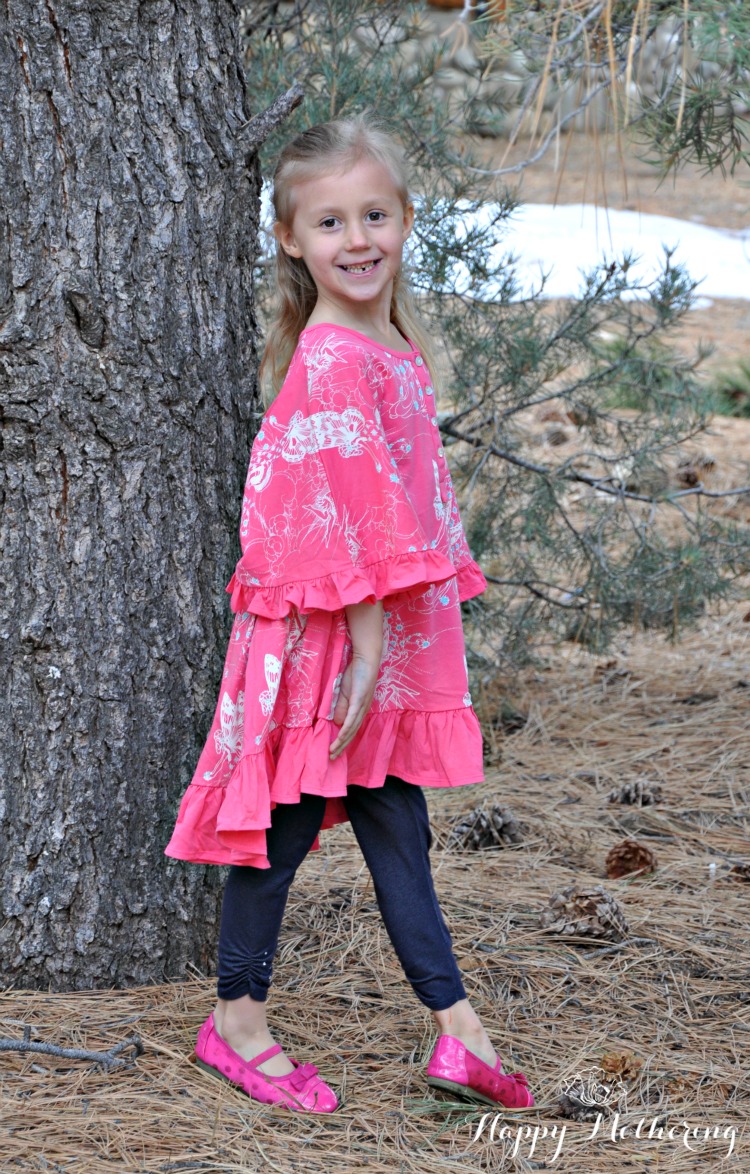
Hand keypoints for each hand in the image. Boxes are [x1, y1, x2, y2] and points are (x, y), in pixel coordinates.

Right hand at [329, 600, 382, 759]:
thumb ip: (341, 707)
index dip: (342, 742)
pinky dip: (346, 728)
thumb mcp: (346, 693)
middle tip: (331, 758)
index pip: (351, 730)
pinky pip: (352, 716)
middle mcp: (362, 711)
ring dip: (342, 741)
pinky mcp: (359, 699)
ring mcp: (362, 706)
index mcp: (359, 710)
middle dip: (341, 747)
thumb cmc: (357, 673)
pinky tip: (341, 736)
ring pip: (352, 728)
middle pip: (352, 733)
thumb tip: (336, 724)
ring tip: (332, 751)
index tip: (333, 752)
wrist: (366, 658)